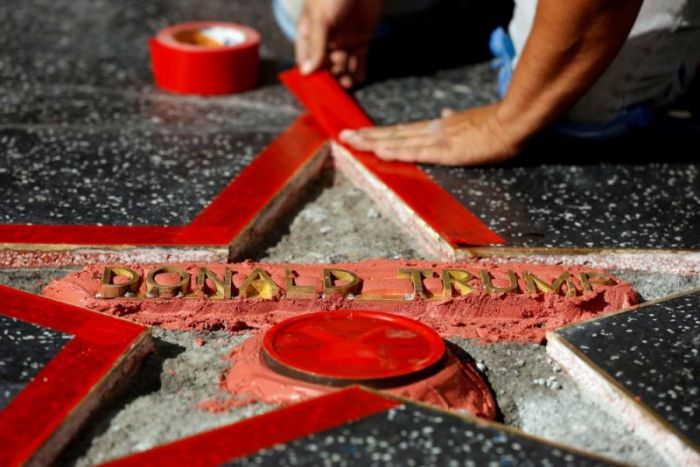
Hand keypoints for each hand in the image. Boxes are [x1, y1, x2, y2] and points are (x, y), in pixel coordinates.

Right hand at [296, 0, 382, 87]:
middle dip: (330, 77)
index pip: (307, 59)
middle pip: (326, 66)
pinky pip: (360, 60)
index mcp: (310, 33)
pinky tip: (359, 79)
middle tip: (336, 86)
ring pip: (343, 65)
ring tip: (348, 82)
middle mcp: (326, 40)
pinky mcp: (362, 39)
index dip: (310, 74)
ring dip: (345, 76)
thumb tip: (307, 71)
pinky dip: (360, 71)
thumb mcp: (320, 19)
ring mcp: (344, 40)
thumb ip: (316, 46)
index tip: (315, 88)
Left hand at [339, 104, 522, 165]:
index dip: (380, 133)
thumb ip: (455, 120)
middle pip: (393, 133)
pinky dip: (397, 152)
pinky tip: (380, 153)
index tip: (361, 133)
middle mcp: (433, 130)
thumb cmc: (498, 123)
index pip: (402, 130)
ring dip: (373, 142)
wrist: (515, 122)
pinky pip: (417, 152)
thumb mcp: (471, 120)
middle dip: (367, 136)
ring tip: (351, 143)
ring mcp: (438, 140)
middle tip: (343, 136)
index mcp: (438, 126)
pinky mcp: (448, 150)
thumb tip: (445, 113)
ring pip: (399, 140)